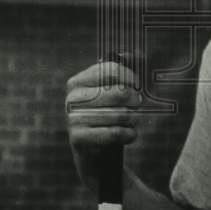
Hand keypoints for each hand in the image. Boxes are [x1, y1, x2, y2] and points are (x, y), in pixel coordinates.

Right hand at [65, 59, 142, 191]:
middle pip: (118, 93)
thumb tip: (137, 54)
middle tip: (138, 107)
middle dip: (135, 101)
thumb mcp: (117, 93)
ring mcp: (72, 118)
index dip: (131, 78)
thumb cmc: (109, 118)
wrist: (97, 155)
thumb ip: (127, 71)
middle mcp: (72, 98)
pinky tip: (130, 135)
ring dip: (134, 120)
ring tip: (134, 122)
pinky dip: (128, 134)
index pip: (111, 70)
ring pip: (119, 114)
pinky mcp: (77, 138)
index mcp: (78, 81)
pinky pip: (113, 133)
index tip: (138, 86)